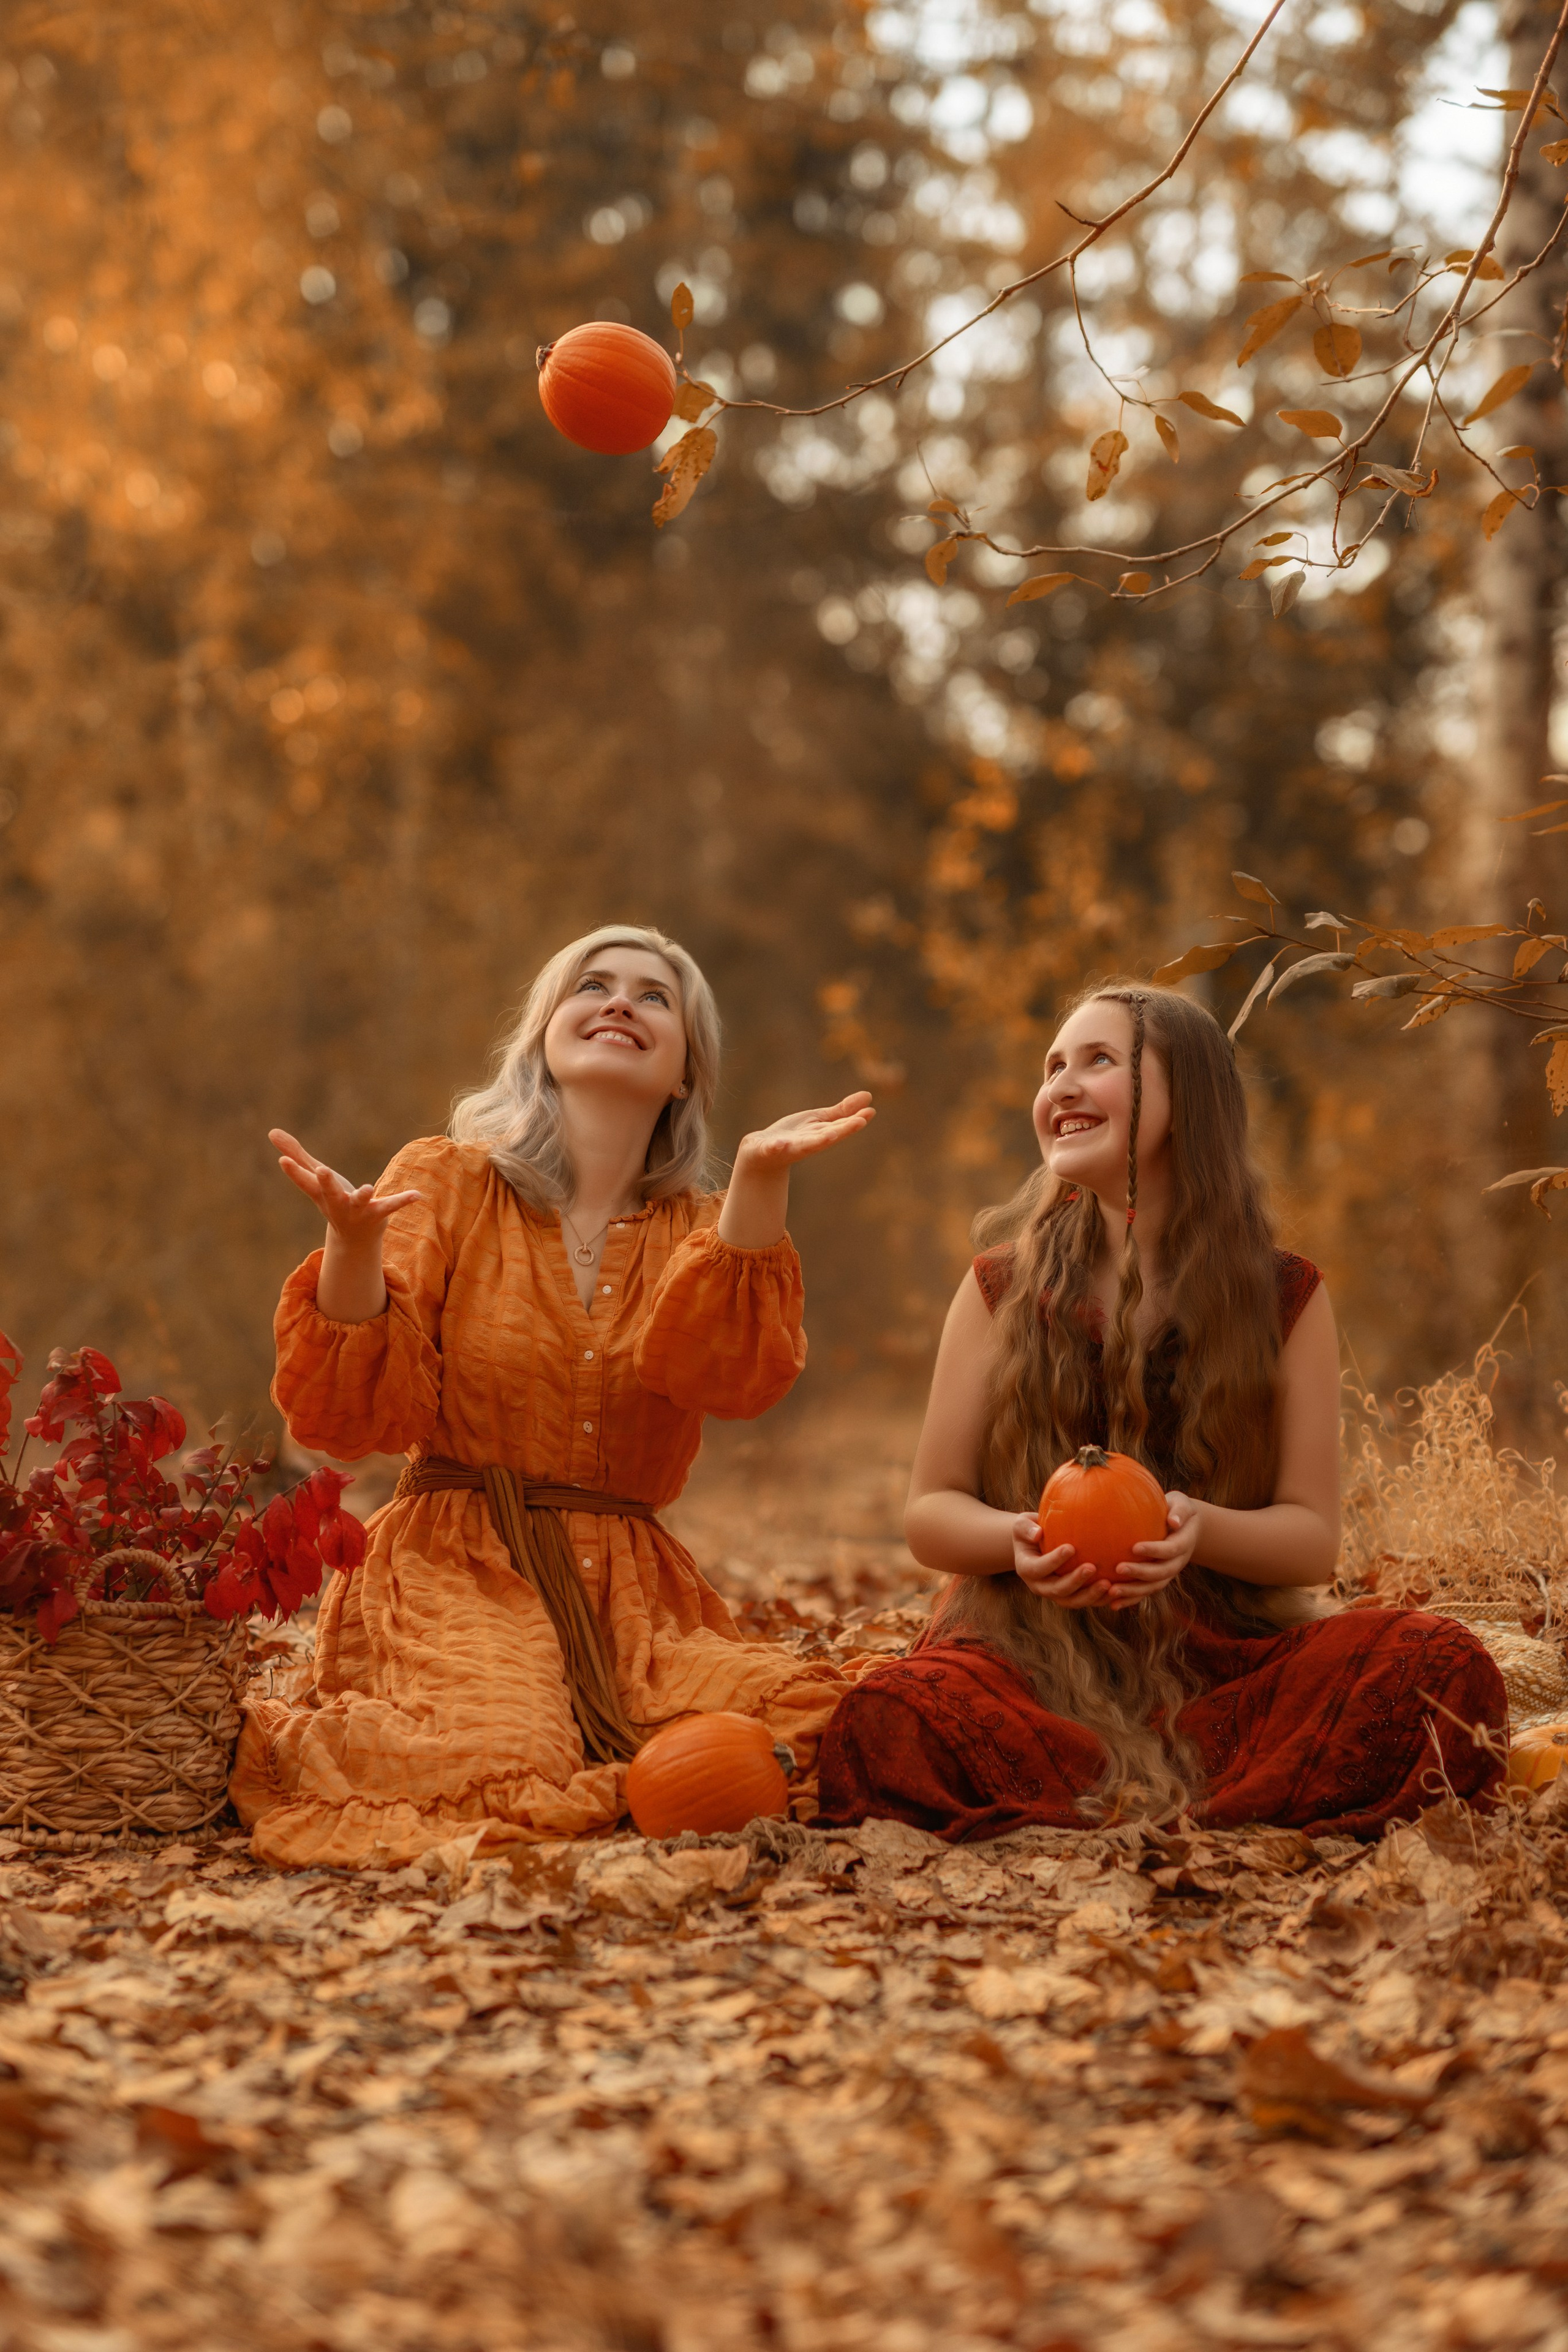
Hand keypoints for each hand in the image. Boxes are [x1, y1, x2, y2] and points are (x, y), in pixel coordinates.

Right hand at [268, 1129, 419, 1249]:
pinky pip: (391, 1206)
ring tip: (367, 1188)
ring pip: (359, 1203)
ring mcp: (358, 1210)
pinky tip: (417, 1195)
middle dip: (325, 1182)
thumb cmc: (333, 1199)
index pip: (304, 1181)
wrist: (354, 1239)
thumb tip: (271, 1132)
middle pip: (329, 1193)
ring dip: (362, 1196)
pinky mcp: (379, 1213)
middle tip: (321, 1169)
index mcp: (321, 1193)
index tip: (283, 1160)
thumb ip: (296, 1154)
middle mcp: (337, 1203)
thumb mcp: (314, 1178)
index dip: (293, 1171)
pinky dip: (403, 1201)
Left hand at [733, 1091, 875, 1172]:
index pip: (840, 1127)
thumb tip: (869, 1096)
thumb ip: (841, 1112)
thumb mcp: (819, 1121)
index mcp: (820, 1135)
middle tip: (859, 1122)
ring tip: (830, 1135)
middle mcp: (808, 1143)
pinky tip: (778, 1144)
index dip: (854, 1121)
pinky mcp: (767, 1149)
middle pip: (827, 1137)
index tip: (870, 1112)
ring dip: (817, 1142)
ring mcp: (788, 1148)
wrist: (762, 1153)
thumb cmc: (794, 1136)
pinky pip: (771, 1149)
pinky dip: (775, 1148)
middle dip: (843, 1130)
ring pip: (804, 1145)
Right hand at [1011, 1515, 1112, 1609]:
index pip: (1038, 1568)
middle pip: (1057, 1590)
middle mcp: (1040, 1586)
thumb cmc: (1030, 1530)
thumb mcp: (1022, 1524)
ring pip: (1072, 1601)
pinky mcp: (1070, 1597)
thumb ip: (1026, 1527)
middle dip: (1075, 1581)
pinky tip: (1115, 1590)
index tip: (1071, 1547)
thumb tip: (1037, 1534)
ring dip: (1090, 1595)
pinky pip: (1085, 1602)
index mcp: (1026, 1569)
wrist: (1035, 1546)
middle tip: (1092, 1567)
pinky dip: (1100, 1599)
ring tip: (1108, 1584)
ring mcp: (1055, 1594)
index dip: (1054, 1561)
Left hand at [1098, 1490, 1203, 1610]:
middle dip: (1140, 1573)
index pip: (1170, 1549)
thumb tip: (1173, 1521)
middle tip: (1119, 1568)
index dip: (1154, 1550)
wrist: (1185, 1526)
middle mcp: (1176, 1562)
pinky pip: (1144, 1592)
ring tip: (1112, 1592)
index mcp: (1183, 1544)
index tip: (1135, 1547)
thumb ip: (1179, 1511)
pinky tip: (1112, 1604)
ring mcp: (1167, 1573)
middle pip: (1160, 1572)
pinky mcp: (1157, 1580)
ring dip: (1133, 1592)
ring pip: (1152, 1587)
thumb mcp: (1182, 1504)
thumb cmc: (1177, 1509)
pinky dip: (1130, 1600)